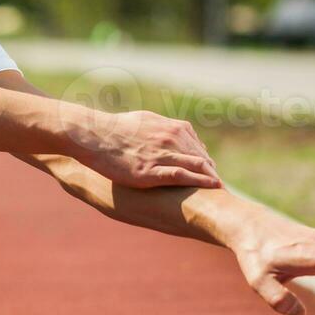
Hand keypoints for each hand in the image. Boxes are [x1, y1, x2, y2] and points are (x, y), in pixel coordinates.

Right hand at [72, 108, 221, 189]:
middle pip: (202, 158)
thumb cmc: (115, 128)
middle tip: (221, 189)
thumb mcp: (145, 121)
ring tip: (221, 193)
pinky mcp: (151, 170)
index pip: (197, 148)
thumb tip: (172, 132)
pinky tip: (211, 188)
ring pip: (198, 166)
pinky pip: (183, 176)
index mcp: (171, 128)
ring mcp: (162, 154)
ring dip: (212, 179)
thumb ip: (162, 128)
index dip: (206, 163)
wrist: (93, 135)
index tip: (210, 175)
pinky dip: (200, 182)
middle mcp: (172, 138)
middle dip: (213, 173)